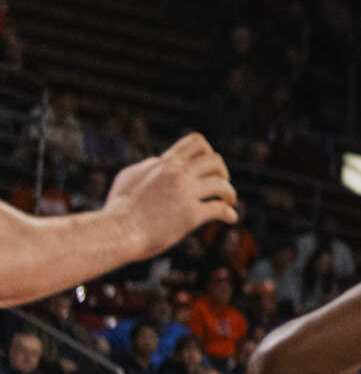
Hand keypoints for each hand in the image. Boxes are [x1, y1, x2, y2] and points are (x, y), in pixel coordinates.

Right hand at [104, 134, 237, 252]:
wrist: (115, 232)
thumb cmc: (118, 208)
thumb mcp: (129, 177)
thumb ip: (148, 166)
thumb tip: (158, 162)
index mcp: (164, 164)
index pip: (196, 142)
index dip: (208, 152)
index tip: (208, 166)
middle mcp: (177, 174)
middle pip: (215, 160)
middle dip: (222, 172)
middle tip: (220, 184)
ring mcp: (185, 194)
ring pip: (222, 185)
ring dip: (229, 193)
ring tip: (229, 201)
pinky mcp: (191, 215)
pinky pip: (219, 209)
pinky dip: (229, 213)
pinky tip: (230, 218)